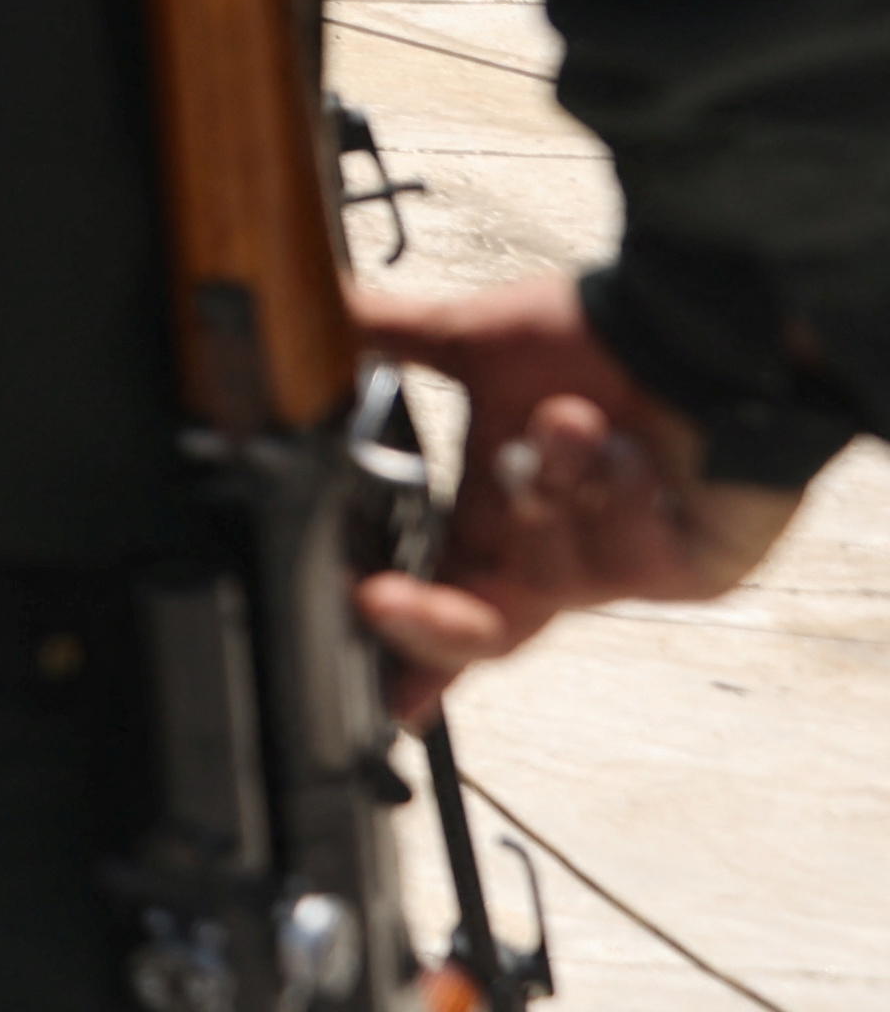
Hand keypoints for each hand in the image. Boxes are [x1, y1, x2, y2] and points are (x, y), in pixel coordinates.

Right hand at [348, 273, 798, 724]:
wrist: (703, 328)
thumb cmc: (603, 339)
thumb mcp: (475, 338)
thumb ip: (386, 334)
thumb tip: (308, 313)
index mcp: (495, 518)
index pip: (444, 601)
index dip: (410, 652)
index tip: (376, 698)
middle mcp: (552, 555)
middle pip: (485, 634)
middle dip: (428, 623)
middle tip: (377, 599)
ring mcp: (619, 570)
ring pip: (549, 574)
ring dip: (548, 493)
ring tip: (571, 420)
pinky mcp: (689, 572)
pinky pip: (627, 557)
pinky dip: (618, 496)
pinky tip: (635, 452)